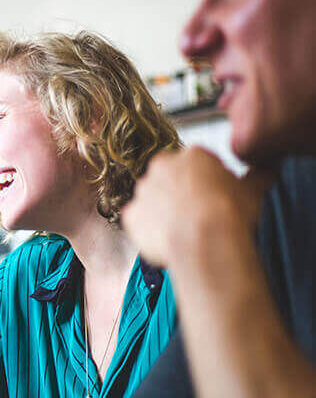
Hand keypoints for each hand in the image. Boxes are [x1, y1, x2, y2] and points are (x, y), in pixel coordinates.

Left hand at [121, 146, 275, 268]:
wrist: (204, 241)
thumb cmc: (228, 215)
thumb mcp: (253, 190)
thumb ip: (258, 175)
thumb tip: (267, 170)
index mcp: (192, 156)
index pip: (198, 164)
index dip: (209, 182)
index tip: (217, 197)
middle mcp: (162, 167)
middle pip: (171, 178)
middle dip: (181, 193)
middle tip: (199, 214)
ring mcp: (143, 191)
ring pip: (153, 199)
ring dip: (164, 210)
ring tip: (184, 230)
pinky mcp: (130, 215)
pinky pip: (138, 222)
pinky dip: (148, 230)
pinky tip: (166, 240)